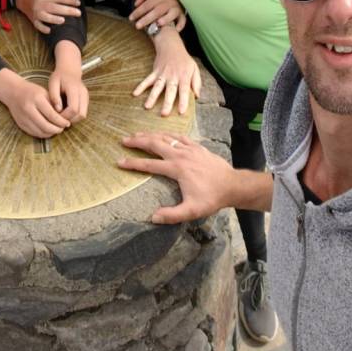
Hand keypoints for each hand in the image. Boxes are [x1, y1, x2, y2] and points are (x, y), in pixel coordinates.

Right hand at [0, 69, 70, 137]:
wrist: (13, 92)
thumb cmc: (32, 91)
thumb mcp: (44, 93)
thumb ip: (54, 105)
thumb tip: (64, 119)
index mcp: (36, 99)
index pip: (52, 115)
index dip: (61, 121)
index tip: (67, 123)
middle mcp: (28, 109)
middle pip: (46, 126)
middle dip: (57, 129)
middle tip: (63, 128)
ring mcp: (23, 118)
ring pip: (40, 132)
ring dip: (51, 133)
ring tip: (57, 129)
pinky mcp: (21, 124)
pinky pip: (34, 133)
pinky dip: (43, 134)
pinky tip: (48, 131)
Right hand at [15, 0, 81, 33]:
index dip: (70, 0)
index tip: (78, 3)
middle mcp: (40, 4)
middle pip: (55, 8)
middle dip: (68, 11)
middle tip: (78, 13)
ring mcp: (36, 13)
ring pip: (46, 17)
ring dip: (55, 19)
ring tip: (64, 20)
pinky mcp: (33, 19)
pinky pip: (38, 26)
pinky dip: (43, 29)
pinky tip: (50, 30)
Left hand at [49, 67, 88, 123]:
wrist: (69, 70)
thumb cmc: (59, 77)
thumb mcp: (53, 83)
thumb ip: (54, 96)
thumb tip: (58, 109)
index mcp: (74, 88)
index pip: (73, 108)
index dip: (65, 116)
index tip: (56, 116)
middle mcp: (83, 93)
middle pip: (81, 114)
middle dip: (70, 119)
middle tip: (59, 119)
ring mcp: (86, 96)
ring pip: (83, 115)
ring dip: (74, 119)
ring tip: (63, 116)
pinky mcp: (86, 99)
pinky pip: (83, 112)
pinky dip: (76, 116)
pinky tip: (67, 113)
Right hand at [118, 132, 272, 222]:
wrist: (232, 185)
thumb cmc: (211, 198)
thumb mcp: (192, 210)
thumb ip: (172, 215)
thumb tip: (153, 218)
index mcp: (176, 169)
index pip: (148, 165)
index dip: (132, 163)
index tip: (119, 161)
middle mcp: (180, 155)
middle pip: (154, 144)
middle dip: (137, 141)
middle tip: (124, 140)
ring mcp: (188, 148)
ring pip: (165, 137)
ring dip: (150, 134)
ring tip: (137, 133)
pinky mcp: (197, 146)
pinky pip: (179, 136)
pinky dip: (168, 133)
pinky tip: (163, 133)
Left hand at [129, 0, 185, 32]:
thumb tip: (137, 4)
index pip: (147, 4)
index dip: (138, 12)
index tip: (131, 18)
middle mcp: (169, 1)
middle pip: (157, 11)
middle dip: (146, 19)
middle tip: (138, 26)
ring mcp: (176, 7)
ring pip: (171, 14)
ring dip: (165, 19)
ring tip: (157, 24)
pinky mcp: (182, 13)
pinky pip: (183, 20)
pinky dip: (180, 25)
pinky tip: (175, 30)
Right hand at [132, 28, 200, 115]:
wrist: (171, 45)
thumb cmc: (184, 59)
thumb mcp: (194, 68)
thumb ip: (196, 82)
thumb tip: (196, 96)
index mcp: (184, 76)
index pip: (184, 90)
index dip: (183, 101)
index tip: (181, 112)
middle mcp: (173, 76)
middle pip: (170, 90)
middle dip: (167, 102)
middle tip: (164, 114)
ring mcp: (162, 74)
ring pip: (157, 87)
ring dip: (152, 97)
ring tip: (147, 107)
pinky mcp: (155, 72)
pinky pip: (147, 80)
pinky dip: (141, 86)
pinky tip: (135, 93)